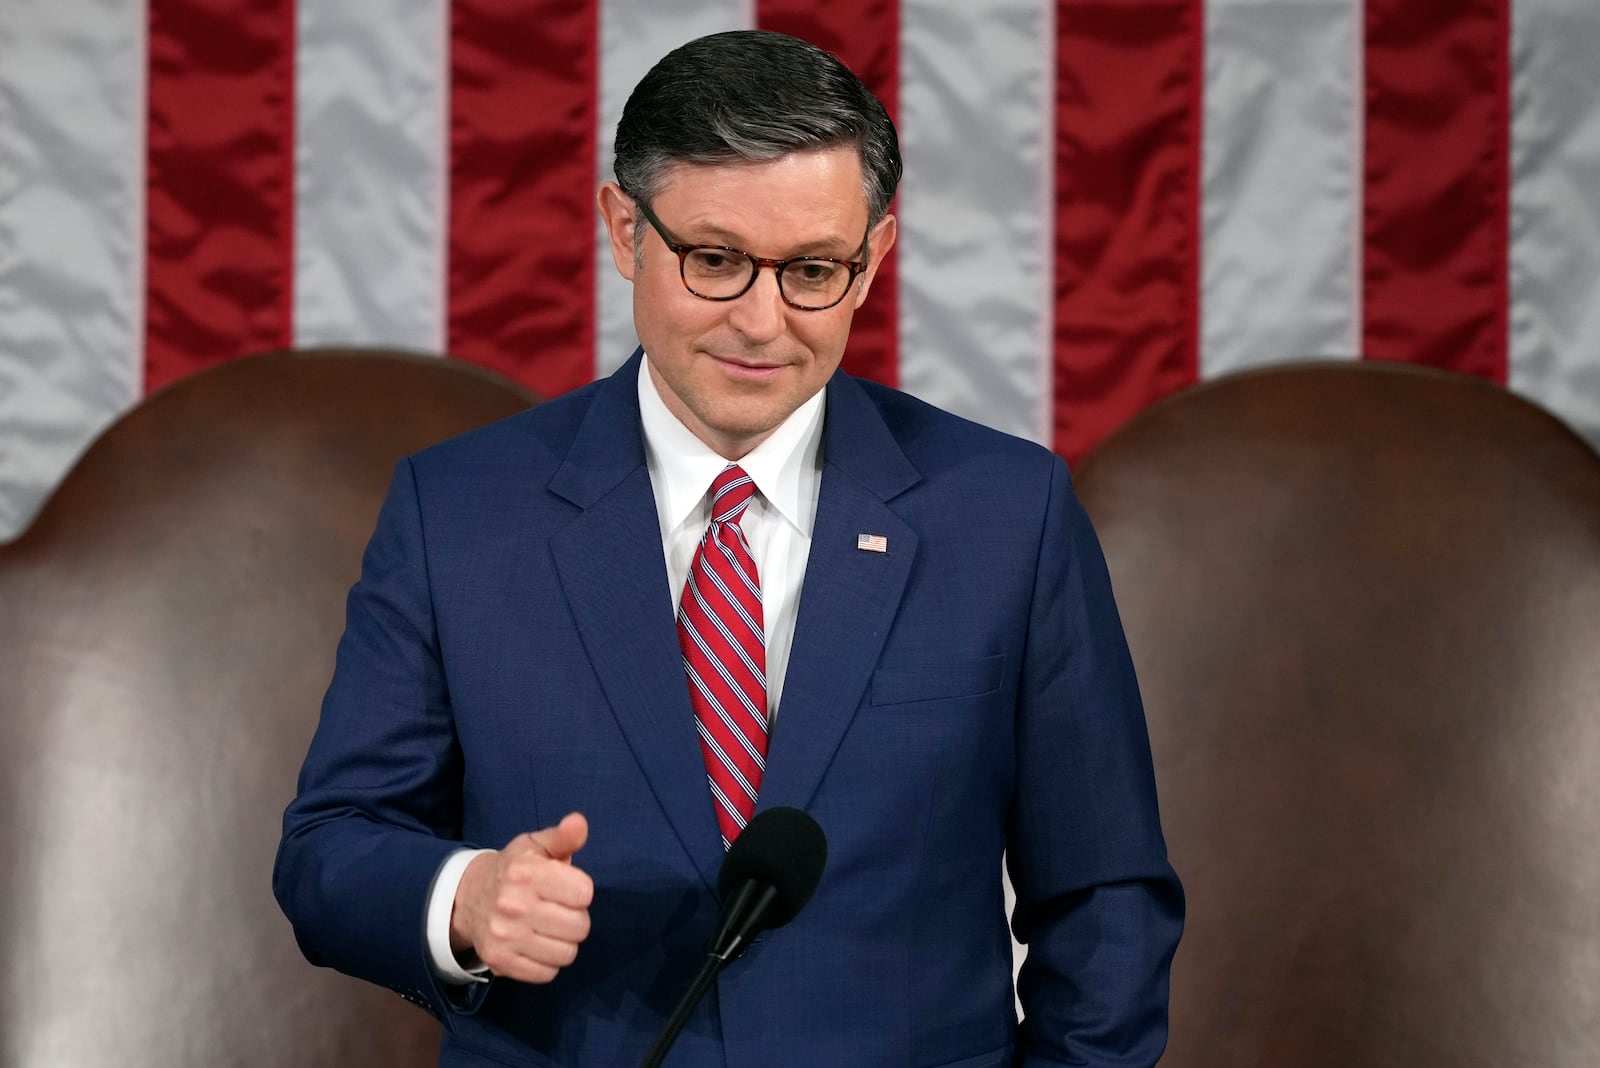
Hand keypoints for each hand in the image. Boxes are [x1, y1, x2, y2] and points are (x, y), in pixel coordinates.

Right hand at [449, 812, 592, 982]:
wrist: (467, 896)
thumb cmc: (514, 868)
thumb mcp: (536, 845)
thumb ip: (563, 837)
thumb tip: (579, 823)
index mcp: (526, 872)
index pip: (584, 893)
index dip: (580, 891)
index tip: (566, 887)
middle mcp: (512, 904)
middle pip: (579, 926)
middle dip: (576, 918)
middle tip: (559, 910)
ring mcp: (504, 936)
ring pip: (566, 953)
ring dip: (564, 942)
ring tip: (549, 928)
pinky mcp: (499, 961)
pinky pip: (547, 973)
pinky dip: (547, 962)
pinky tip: (536, 944)